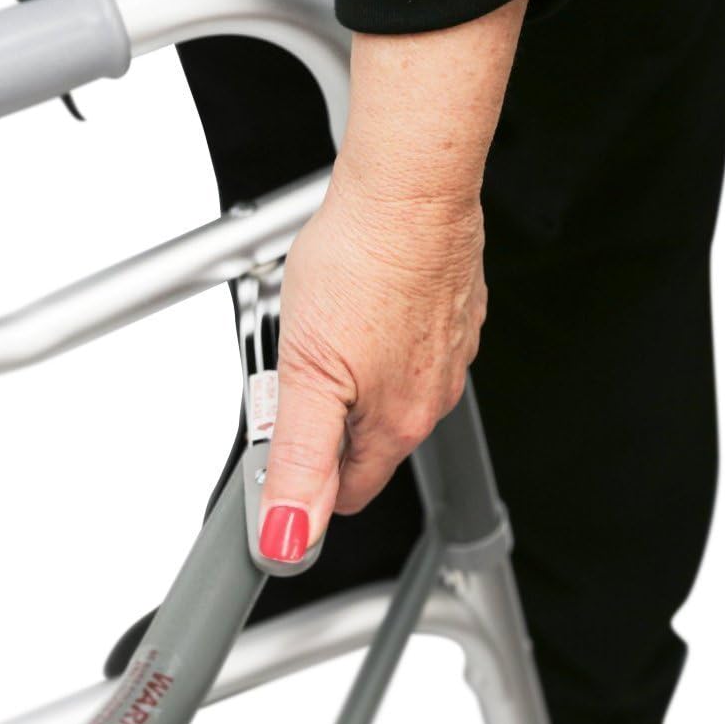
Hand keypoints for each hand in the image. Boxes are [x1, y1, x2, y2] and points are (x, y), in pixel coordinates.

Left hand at [256, 173, 484, 559]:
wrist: (407, 190)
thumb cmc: (361, 264)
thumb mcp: (307, 375)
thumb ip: (300, 461)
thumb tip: (291, 533)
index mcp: (398, 422)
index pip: (350, 491)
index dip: (308, 486)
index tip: (276, 462)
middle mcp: (431, 394)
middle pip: (364, 438)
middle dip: (323, 420)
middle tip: (290, 370)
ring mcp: (446, 351)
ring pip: (383, 388)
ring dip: (346, 373)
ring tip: (318, 327)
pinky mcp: (448, 311)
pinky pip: (404, 343)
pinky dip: (374, 332)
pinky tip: (350, 302)